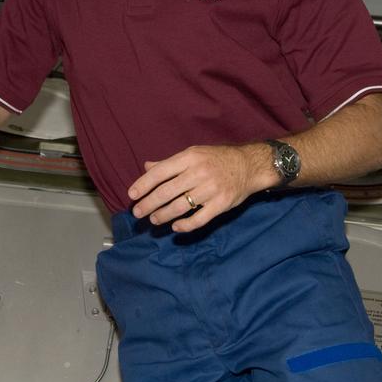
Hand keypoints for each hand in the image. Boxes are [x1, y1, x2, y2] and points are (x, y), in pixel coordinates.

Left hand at [128, 144, 273, 232]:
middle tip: (138, 213)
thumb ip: (170, 163)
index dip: (144, 184)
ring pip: (180, 206)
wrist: (249, 165)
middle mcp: (199, 172)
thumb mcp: (194, 154)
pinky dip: (185, 225)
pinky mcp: (221, 204)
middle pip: (167, 191)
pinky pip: (199, 219)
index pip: (160, 172)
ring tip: (154, 220)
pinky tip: (176, 227)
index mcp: (189, 157)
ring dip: (163, 215)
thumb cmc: (217, 159)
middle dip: (149, 204)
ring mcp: (211, 189)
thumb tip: (147, 167)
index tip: (132, 195)